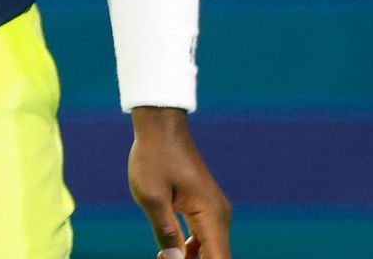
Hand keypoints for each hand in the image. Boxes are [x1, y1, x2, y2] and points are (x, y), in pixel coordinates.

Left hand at [127, 108, 230, 258]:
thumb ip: (166, 233)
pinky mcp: (205, 207)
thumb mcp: (153, 197)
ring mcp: (214, 211)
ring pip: (210, 250)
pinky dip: (191, 251)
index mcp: (210, 215)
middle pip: (216, 257)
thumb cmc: (154, 157)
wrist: (161, 127)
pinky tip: (169, 253)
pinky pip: (204, 237)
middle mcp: (219, 215)